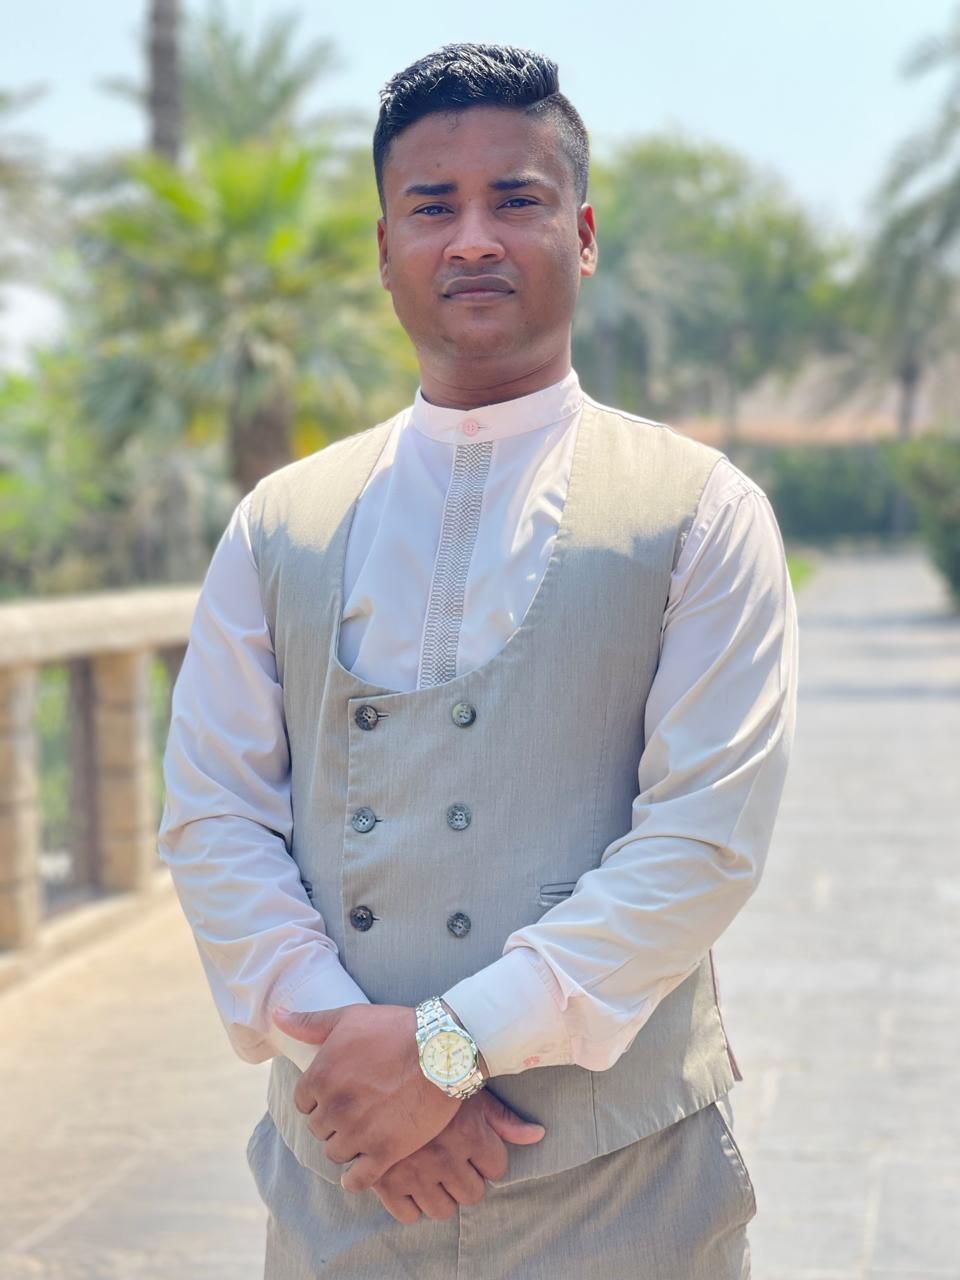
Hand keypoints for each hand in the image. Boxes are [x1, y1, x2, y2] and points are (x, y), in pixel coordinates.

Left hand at [272, 1003, 460, 1193]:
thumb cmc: (396, 1028)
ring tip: (365, 1132)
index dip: (320, 1098)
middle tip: (356, 1111)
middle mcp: (334, 1107)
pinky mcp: (384, 1152)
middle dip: (334, 1121)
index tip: (339, 1093)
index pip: (303, 1103)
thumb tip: (277, 1015)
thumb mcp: (350, 1017)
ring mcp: (358, 1133)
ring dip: (347, 1145)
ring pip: (335, 1153)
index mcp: (321, 1076)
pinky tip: (362, 1169)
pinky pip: (357, 1179)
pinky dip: (356, 1178)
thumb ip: (310, 1022)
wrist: (443, 1049)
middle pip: (319, 1128)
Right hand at [371, 1088, 545, 1222]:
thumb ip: (504, 1119)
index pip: (497, 1169)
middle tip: (454, 1163)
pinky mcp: (386, 1182)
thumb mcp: (469, 1089)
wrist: (379, 1065)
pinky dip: (411, 1205)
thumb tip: (538, 1135)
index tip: (476, 1148)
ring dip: (441, 1195)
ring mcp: (415, 1173)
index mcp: (470, 1135)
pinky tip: (410, 1182)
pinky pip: (407, 1215)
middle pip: (472, 1194)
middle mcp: (446, 1159)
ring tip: (434, 1173)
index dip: (488, 1158)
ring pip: (443, 1210)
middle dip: (467, 1180)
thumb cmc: (431, 1074)